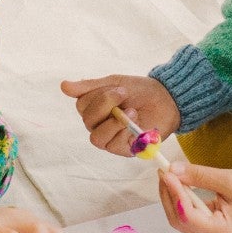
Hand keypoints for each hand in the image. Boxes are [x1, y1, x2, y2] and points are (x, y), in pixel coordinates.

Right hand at [60, 73, 180, 155]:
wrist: (167, 100)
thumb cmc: (140, 91)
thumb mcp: (114, 83)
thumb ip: (89, 87)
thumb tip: (63, 86)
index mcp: (94, 107)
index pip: (81, 105)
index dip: (97, 97)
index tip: (118, 88)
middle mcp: (99, 124)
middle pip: (87, 120)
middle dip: (105, 105)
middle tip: (124, 95)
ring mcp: (110, 138)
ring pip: (96, 137)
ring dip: (112, 123)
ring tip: (131, 112)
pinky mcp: (123, 149)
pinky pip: (113, 145)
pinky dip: (123, 133)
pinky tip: (135, 124)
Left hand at [157, 161, 231, 232]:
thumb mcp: (228, 180)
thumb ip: (199, 176)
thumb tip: (173, 170)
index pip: (187, 216)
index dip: (174, 194)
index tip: (167, 173)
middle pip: (179, 220)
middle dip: (169, 195)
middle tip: (163, 171)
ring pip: (180, 219)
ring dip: (172, 197)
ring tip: (168, 175)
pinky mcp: (209, 229)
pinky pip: (187, 216)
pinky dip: (180, 199)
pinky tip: (177, 183)